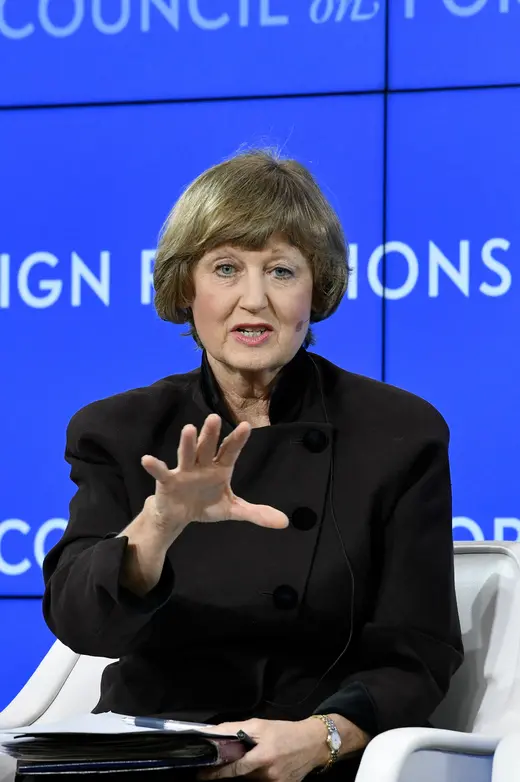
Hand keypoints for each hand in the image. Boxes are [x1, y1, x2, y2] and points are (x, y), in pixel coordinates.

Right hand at [141, 414, 288, 532]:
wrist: (180, 515)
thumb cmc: (206, 504)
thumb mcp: (232, 510)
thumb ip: (256, 513)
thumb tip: (285, 522)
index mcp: (221, 467)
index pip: (230, 451)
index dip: (237, 440)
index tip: (246, 426)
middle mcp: (203, 464)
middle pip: (208, 447)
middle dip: (211, 434)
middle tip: (214, 417)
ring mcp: (184, 470)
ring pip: (187, 454)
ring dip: (187, 443)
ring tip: (188, 429)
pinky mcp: (167, 480)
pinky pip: (160, 472)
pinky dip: (154, 465)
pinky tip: (147, 459)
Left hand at [197, 718, 329, 781]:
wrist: (314, 744)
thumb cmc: (285, 731)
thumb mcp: (260, 725)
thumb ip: (235, 729)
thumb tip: (212, 733)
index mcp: (263, 757)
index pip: (234, 769)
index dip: (216, 774)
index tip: (202, 775)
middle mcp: (269, 775)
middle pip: (240, 778)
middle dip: (229, 773)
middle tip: (218, 767)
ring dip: (244, 774)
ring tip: (251, 760)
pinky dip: (256, 778)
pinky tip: (262, 768)